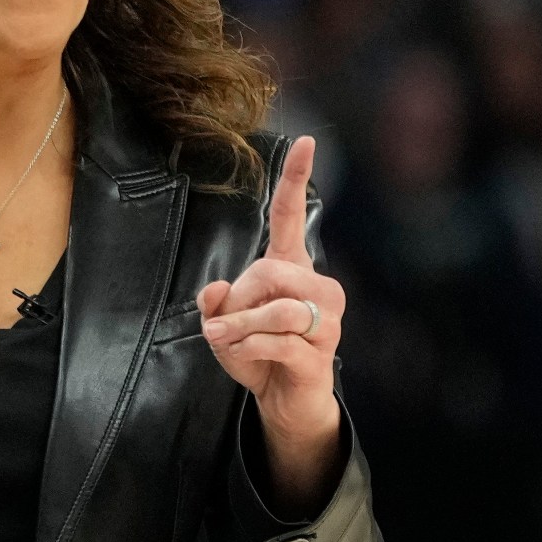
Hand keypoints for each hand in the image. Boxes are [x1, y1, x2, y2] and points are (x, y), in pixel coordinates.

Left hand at [199, 136, 345, 510]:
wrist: (285, 401)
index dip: (296, 178)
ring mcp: (326, 321)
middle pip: (271, 271)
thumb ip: (216, 302)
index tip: (304, 141)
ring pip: (277, 308)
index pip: (292, 216)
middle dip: (237, 298)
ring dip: (238, 326)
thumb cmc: (258, 354)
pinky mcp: (320, 354)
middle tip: (221, 323)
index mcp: (293, 269)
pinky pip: (279, 341)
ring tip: (221, 339)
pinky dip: (248, 346)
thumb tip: (215, 289)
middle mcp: (318, 288)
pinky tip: (240, 353)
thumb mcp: (224, 325)